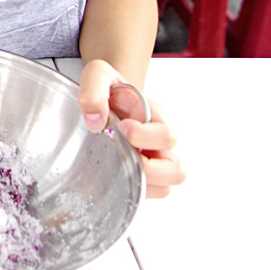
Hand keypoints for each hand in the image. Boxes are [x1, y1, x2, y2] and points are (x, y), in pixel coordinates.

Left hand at [77, 59, 185, 198]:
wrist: (105, 97)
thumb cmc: (107, 89)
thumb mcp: (97, 75)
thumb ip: (94, 89)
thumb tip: (95, 120)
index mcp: (154, 118)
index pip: (166, 135)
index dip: (145, 136)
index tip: (122, 127)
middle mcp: (158, 143)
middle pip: (176, 170)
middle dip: (151, 170)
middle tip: (124, 156)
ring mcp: (150, 161)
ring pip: (166, 187)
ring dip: (143, 184)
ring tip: (118, 169)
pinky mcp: (138, 175)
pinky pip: (146, 194)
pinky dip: (132, 193)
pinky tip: (112, 178)